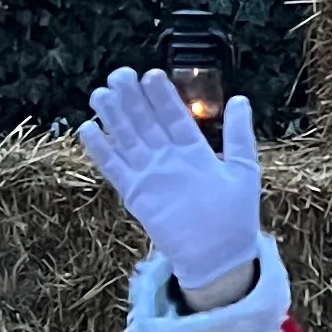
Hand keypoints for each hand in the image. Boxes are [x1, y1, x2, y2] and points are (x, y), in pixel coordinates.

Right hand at [78, 68, 261, 298]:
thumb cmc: (235, 217)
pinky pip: (115, 168)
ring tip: (100, 93)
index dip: (162, 96)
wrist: (219, 257)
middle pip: (145, 122)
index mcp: (193, 150)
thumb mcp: (243, 169)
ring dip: (114, 117)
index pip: (173, 116)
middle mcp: (168, 158)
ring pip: (127, 139)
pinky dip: (101, 150)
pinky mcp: (136, 194)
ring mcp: (150, 174)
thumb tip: (241, 99)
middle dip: (132, 98)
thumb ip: (238, 135)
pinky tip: (88, 128)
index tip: (150, 74)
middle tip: (119, 75)